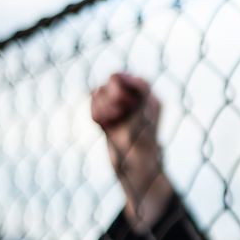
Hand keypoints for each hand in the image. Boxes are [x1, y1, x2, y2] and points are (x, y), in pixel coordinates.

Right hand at [91, 73, 171, 228]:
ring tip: (112, 122)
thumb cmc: (145, 139)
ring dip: (103, 108)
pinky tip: (105, 125)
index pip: (121, 77)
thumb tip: (116, 74)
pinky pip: (93, 106)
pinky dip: (96, 115)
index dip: (118, 89)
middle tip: (118, 115)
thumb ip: (139, 85)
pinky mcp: (107, 119)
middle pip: (109, 82)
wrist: (135, 166)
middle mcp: (132, 99)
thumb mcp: (147, 108)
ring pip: (97, 92)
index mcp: (146, 95)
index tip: (124, 104)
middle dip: (110, 99)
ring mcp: (118, 108)